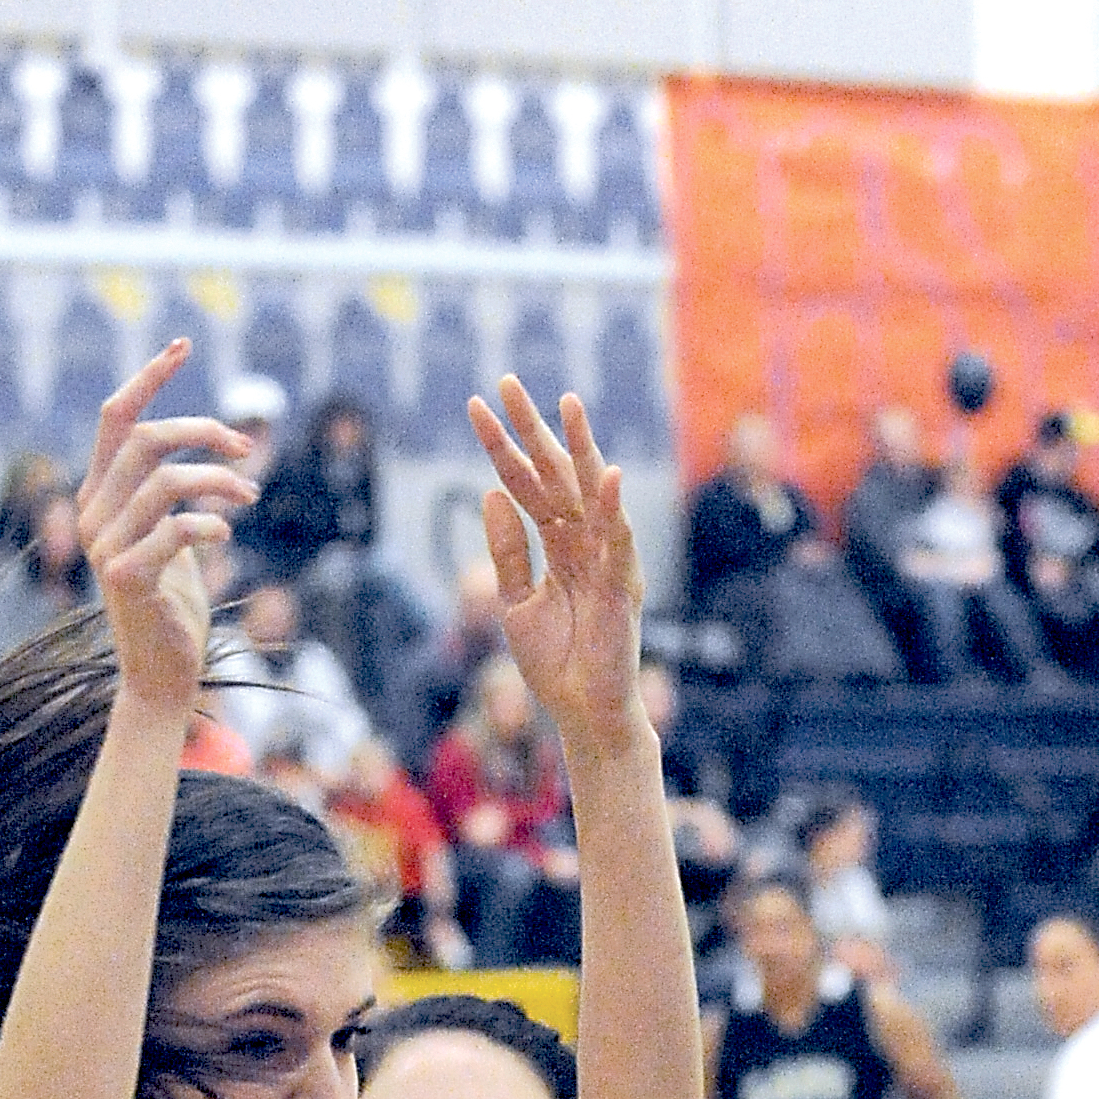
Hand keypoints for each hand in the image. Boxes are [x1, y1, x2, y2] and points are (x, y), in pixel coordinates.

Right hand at [81, 342, 257, 713]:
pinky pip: (176, 529)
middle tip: (247, 450)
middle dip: (203, 432)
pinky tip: (225, 535)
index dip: (148, 377)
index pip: (115, 418)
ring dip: (219, 482)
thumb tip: (213, 459)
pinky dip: (209, 524)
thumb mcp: (173, 542)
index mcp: (101, 495)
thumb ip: (174, 500)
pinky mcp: (127, 578)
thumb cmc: (172, 608)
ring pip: (166, 482)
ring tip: (248, 499)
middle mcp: (95, 513)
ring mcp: (105, 545)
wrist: (161, 676)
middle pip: (146, 440)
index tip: (183, 344)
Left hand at [468, 377, 643, 745]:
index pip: (524, 485)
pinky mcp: (623, 589)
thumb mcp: (514, 603)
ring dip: (580, 449)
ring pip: (590, 495)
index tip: (476, 407)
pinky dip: (612, 509)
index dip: (500, 447)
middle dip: (534, 430)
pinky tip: (607, 475)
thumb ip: (506, 551)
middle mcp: (583, 544)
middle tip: (510, 382)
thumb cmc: (556, 665)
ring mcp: (605, 562)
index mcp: (557, 546)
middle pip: (555, 475)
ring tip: (568, 403)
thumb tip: (492, 494)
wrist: (583, 715)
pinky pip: (617, 543)